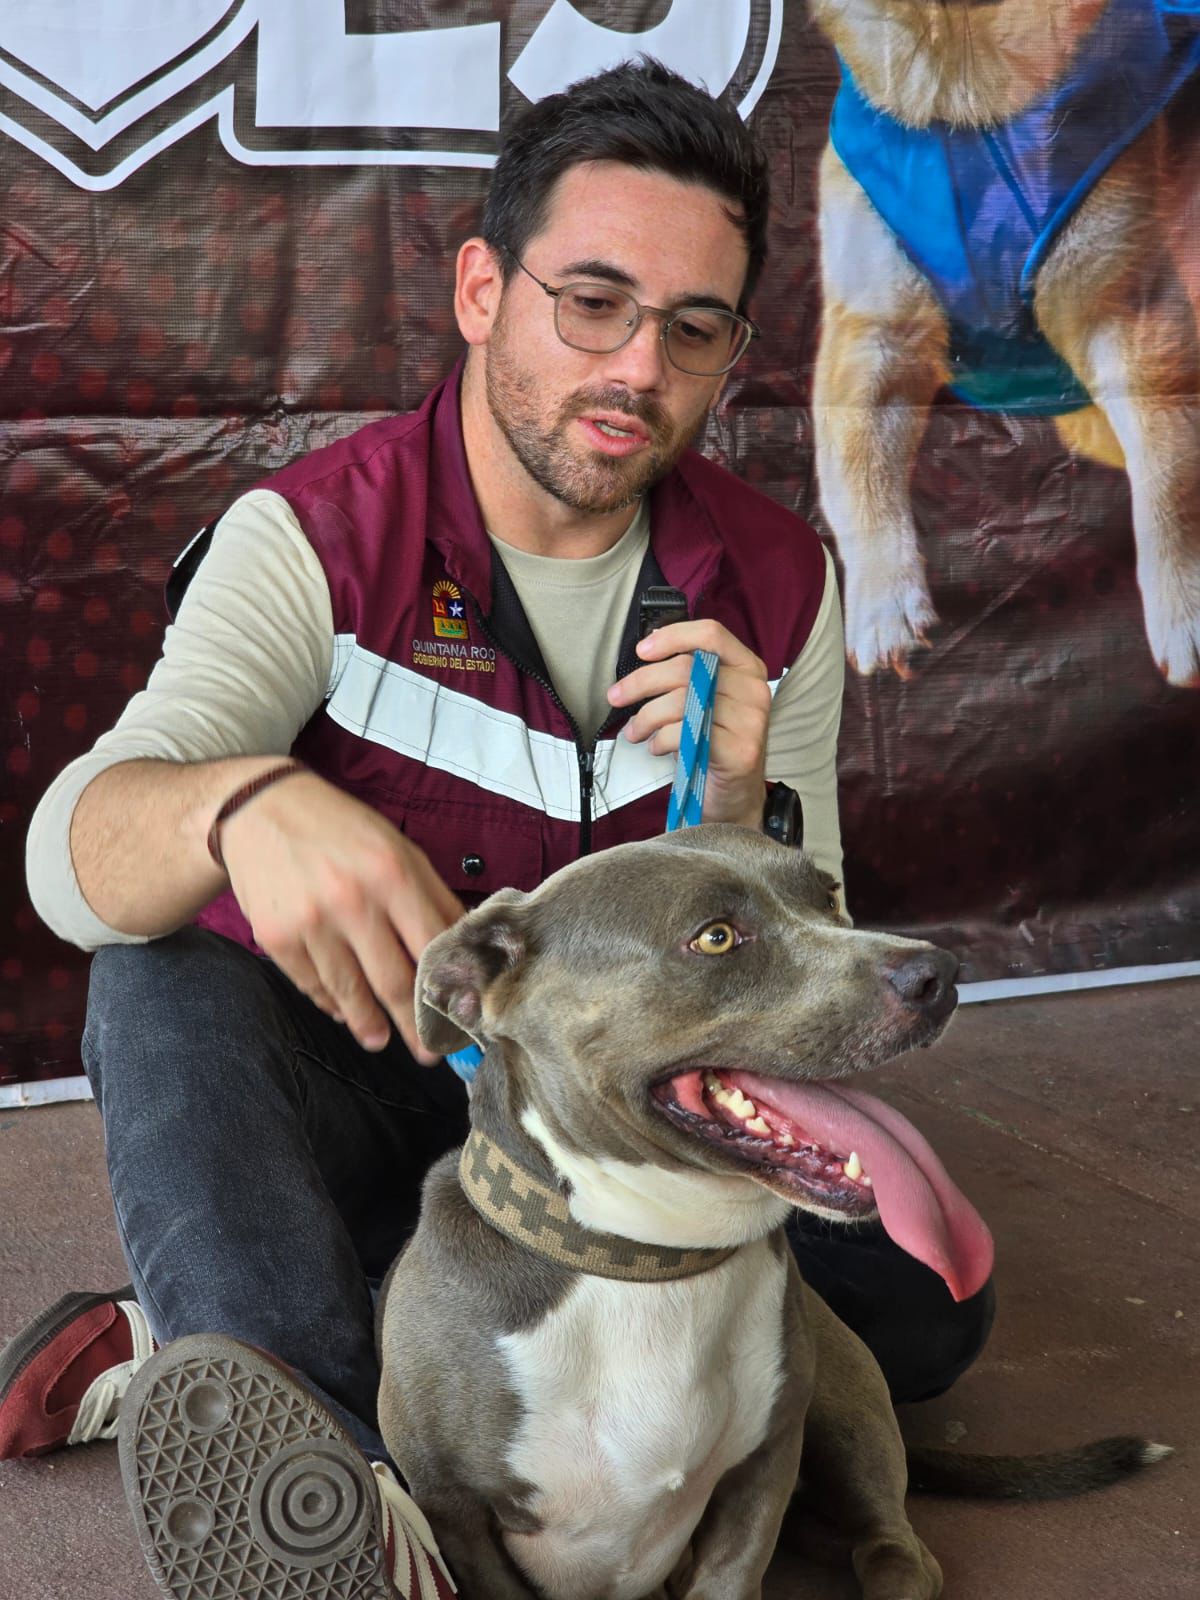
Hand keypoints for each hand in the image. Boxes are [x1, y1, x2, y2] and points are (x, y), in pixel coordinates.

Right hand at [218, 772, 464, 1059]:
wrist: (259, 810)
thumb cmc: (341, 830)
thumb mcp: (398, 849)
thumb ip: (433, 897)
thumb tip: (464, 948)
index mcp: (393, 874)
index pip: (432, 948)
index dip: (449, 990)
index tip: (460, 1018)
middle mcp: (352, 901)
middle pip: (394, 982)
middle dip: (416, 1025)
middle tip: (429, 1052)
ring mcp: (311, 923)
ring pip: (350, 993)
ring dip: (370, 1025)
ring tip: (381, 1040)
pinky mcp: (276, 938)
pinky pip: (312, 986)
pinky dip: (331, 1003)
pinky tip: (343, 1011)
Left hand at [607, 619, 769, 827]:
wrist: (735, 793)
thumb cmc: (713, 740)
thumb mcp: (707, 699)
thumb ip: (689, 673)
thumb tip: (646, 651)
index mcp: (747, 667)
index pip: (711, 634)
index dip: (672, 636)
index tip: (641, 651)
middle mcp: (754, 689)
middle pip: (687, 668)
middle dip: (641, 682)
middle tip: (615, 697)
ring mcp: (750, 720)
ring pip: (681, 701)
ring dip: (645, 717)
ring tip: (633, 731)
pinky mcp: (739, 750)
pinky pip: (685, 733)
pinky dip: (660, 740)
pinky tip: (655, 747)